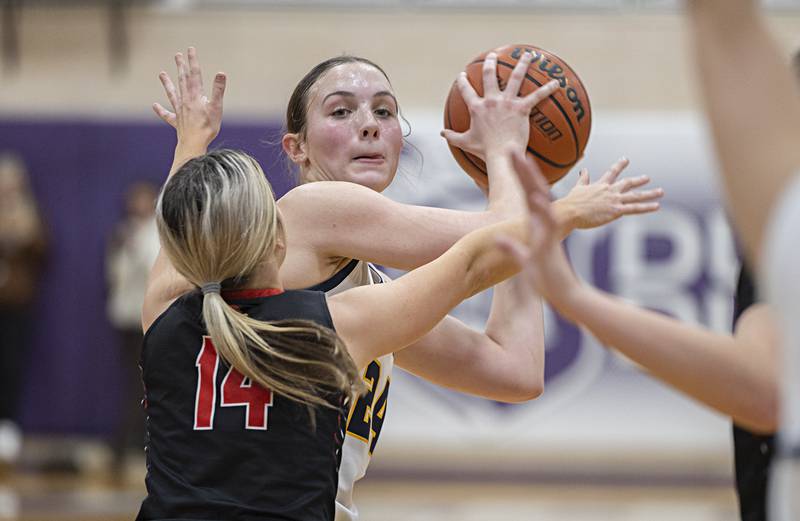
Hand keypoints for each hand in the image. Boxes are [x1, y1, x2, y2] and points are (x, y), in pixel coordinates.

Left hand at [152, 47, 225, 149]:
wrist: (193, 143)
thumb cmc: (207, 127)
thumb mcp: (216, 107)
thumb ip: (218, 89)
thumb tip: (221, 73)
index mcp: (195, 95)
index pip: (194, 74)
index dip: (193, 61)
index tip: (190, 49)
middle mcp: (185, 100)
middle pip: (182, 80)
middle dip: (181, 67)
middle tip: (177, 55)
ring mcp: (179, 111)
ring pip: (172, 93)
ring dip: (167, 83)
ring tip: (161, 74)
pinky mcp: (177, 122)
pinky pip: (167, 115)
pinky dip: (161, 110)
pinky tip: (155, 106)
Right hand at [440, 51, 558, 160]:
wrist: (501, 155)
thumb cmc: (484, 151)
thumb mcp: (465, 143)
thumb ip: (452, 137)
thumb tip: (441, 133)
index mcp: (477, 108)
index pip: (466, 91)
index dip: (462, 82)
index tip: (462, 75)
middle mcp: (491, 100)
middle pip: (489, 76)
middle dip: (490, 63)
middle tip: (492, 55)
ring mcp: (507, 103)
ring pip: (516, 77)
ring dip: (522, 64)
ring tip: (526, 55)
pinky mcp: (522, 109)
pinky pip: (537, 96)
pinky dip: (548, 89)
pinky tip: (558, 83)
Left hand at [495, 151, 581, 305]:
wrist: (562, 294)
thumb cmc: (544, 276)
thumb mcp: (523, 258)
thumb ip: (511, 248)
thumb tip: (497, 239)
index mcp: (537, 222)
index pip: (527, 193)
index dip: (520, 174)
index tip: (512, 155)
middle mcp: (543, 224)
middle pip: (534, 191)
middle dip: (523, 171)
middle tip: (513, 149)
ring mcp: (546, 234)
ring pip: (540, 206)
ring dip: (533, 186)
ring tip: (525, 166)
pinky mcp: (547, 247)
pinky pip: (545, 228)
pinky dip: (541, 211)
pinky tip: (535, 199)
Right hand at [556, 157, 663, 230]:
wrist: (570, 211)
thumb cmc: (571, 202)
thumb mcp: (578, 188)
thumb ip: (583, 179)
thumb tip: (584, 170)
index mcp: (600, 185)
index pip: (612, 172)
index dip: (620, 165)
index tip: (626, 159)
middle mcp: (610, 190)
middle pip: (628, 183)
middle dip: (638, 180)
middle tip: (647, 178)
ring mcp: (614, 200)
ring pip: (636, 196)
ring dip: (649, 194)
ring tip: (660, 192)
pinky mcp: (616, 210)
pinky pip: (635, 208)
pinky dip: (646, 207)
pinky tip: (656, 206)